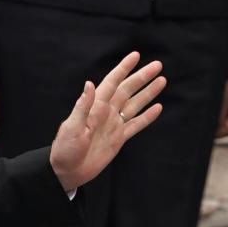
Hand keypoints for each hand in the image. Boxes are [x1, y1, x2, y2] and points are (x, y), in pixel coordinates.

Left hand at [50, 52, 165, 191]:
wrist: (67, 171)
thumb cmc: (65, 149)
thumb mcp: (71, 127)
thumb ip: (83, 106)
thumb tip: (89, 84)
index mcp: (95, 107)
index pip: (111, 83)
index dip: (123, 69)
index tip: (136, 56)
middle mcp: (106, 112)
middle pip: (127, 90)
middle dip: (142, 77)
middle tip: (158, 65)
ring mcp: (113, 125)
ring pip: (134, 104)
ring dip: (148, 93)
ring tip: (162, 80)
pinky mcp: (118, 138)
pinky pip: (136, 125)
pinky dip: (147, 117)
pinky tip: (158, 107)